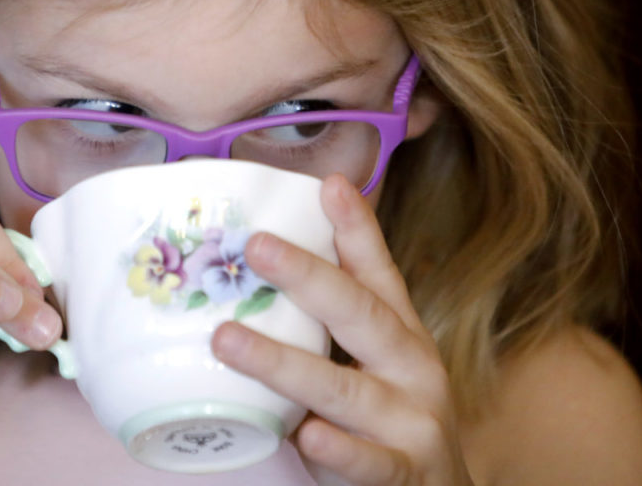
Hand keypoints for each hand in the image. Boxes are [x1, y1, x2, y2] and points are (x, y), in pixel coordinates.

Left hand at [211, 175, 473, 484]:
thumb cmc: (391, 418)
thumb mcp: (372, 360)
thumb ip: (335, 317)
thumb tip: (270, 256)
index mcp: (401, 335)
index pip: (378, 274)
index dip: (356, 229)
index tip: (329, 184)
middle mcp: (413, 369)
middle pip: (362, 316)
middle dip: (310, 278)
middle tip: (256, 245)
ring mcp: (413, 423)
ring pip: (346, 390)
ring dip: (284, 364)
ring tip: (228, 341)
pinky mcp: (405, 474)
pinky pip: (368, 463)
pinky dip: (338, 447)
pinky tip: (306, 432)